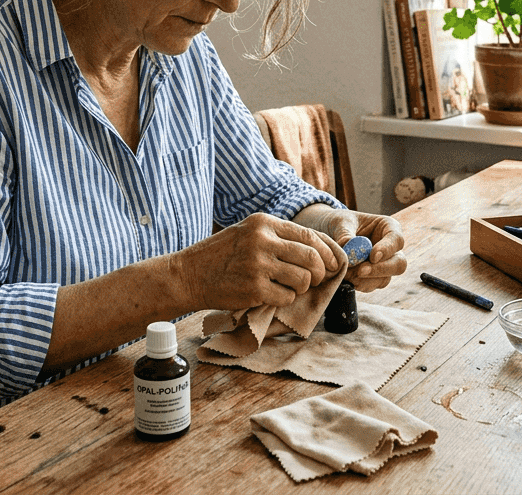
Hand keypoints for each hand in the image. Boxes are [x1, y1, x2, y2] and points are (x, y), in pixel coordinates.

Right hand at [171, 213, 342, 310]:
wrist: (188, 275)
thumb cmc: (220, 255)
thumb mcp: (247, 232)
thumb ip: (277, 236)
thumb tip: (317, 249)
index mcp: (264, 223)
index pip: (309, 236)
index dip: (327, 252)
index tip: (334, 263)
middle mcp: (263, 241)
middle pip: (312, 258)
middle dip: (320, 272)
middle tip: (316, 280)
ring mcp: (258, 265)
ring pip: (303, 279)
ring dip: (302, 287)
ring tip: (288, 287)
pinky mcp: (254, 289)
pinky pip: (287, 297)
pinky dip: (285, 299)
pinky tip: (271, 295)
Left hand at [293, 205, 406, 292]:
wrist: (331, 235)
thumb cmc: (340, 223)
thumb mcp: (341, 222)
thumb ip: (345, 233)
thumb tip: (348, 245)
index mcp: (388, 227)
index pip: (396, 240)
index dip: (387, 250)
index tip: (372, 257)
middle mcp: (390, 248)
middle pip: (399, 264)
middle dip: (380, 270)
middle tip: (361, 271)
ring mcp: (383, 265)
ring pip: (385, 279)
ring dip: (365, 279)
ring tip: (345, 272)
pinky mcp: (373, 278)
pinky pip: (372, 286)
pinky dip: (359, 284)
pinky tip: (346, 277)